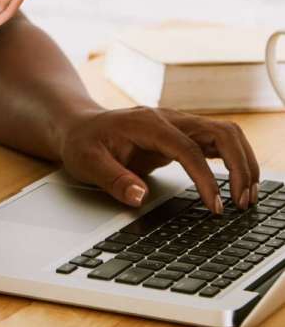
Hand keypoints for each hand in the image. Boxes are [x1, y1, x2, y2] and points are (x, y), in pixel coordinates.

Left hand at [60, 105, 259, 213]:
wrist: (80, 126)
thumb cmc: (83, 142)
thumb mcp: (87, 162)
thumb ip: (113, 179)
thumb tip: (139, 197)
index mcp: (148, 123)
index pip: (189, 149)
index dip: (206, 179)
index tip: (215, 207)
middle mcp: (169, 119)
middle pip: (220, 132)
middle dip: (240, 166)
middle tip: (242, 202)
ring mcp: (178, 125)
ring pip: (226, 134)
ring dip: (243, 162)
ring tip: (247, 197)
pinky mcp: (182, 135)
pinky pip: (218, 142)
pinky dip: (234, 161)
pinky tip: (239, 185)